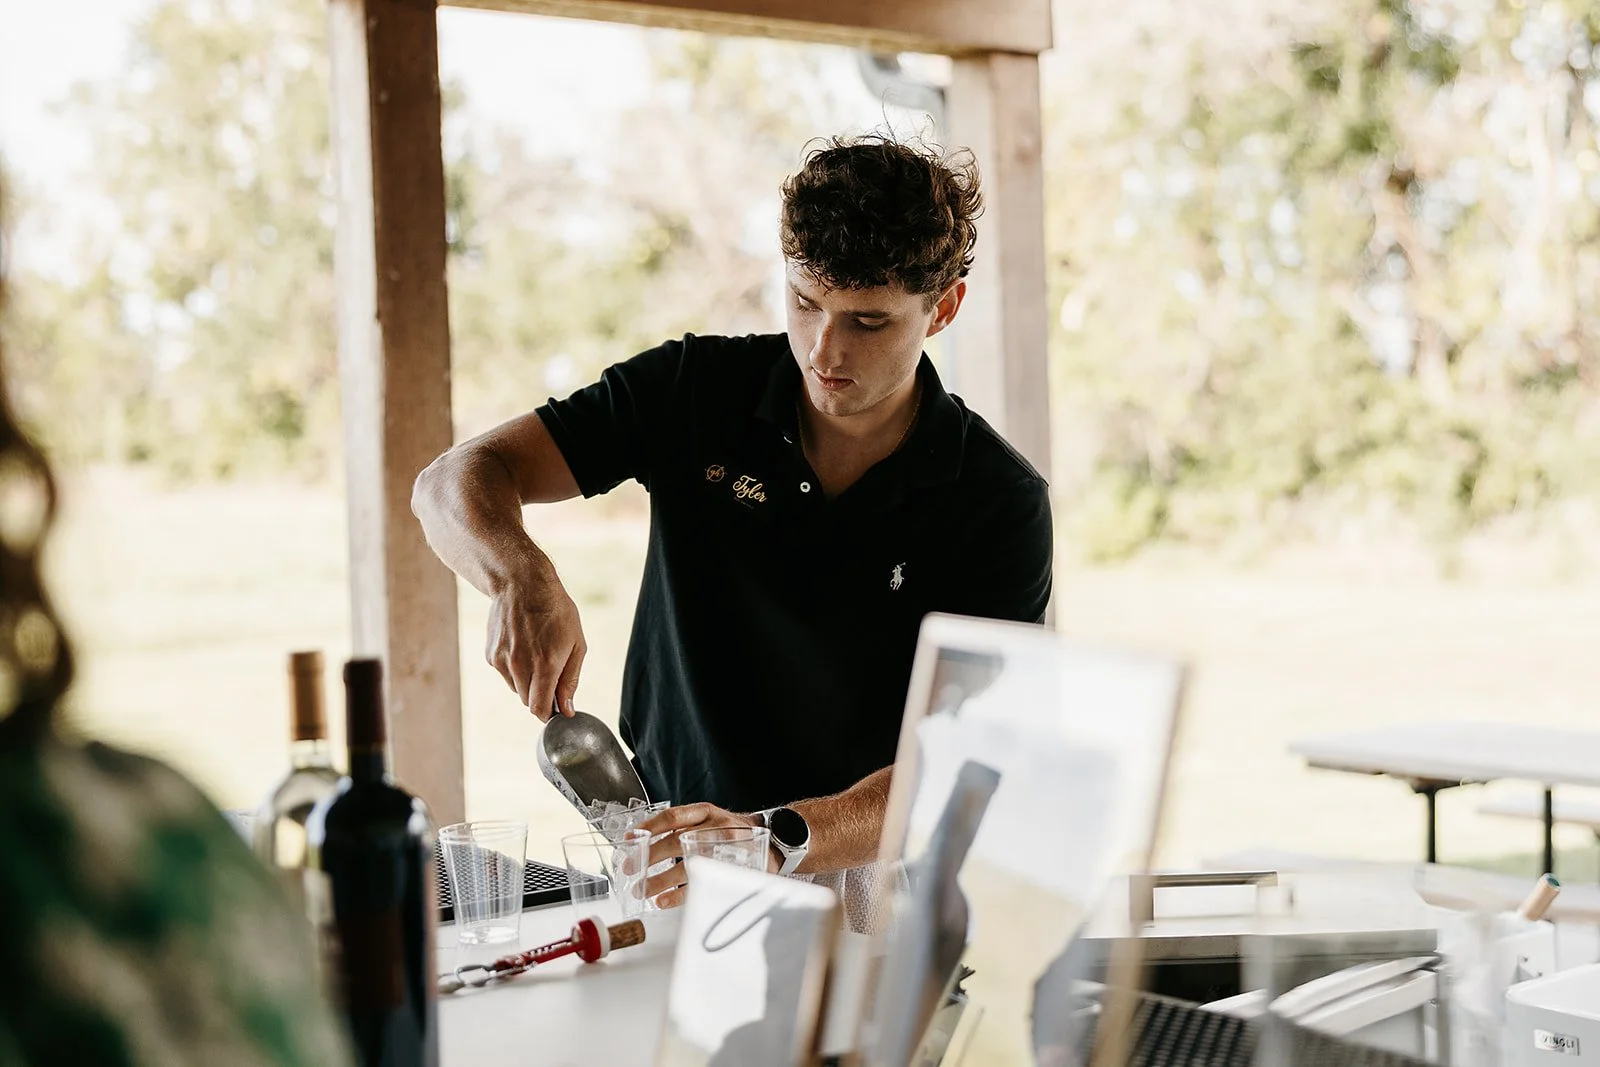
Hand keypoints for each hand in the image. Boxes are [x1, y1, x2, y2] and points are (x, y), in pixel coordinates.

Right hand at [484, 560, 585, 721]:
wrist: (522, 584)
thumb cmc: (556, 612)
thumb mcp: (577, 644)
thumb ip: (570, 680)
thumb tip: (566, 709)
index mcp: (545, 665)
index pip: (539, 709)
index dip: (548, 714)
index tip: (555, 710)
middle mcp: (520, 666)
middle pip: (528, 701)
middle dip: (540, 695)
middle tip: (551, 671)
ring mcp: (502, 661)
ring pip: (516, 688)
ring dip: (527, 681)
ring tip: (536, 653)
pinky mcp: (491, 655)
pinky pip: (505, 674)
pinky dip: (514, 669)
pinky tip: (522, 646)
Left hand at [636, 803, 773, 908]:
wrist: (776, 840)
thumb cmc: (735, 831)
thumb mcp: (714, 819)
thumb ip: (688, 827)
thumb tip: (647, 841)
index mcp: (707, 812)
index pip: (673, 817)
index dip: (649, 827)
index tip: (630, 837)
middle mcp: (715, 827)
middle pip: (675, 841)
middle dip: (649, 856)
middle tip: (630, 868)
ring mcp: (723, 850)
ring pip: (686, 865)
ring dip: (660, 880)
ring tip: (641, 889)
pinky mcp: (729, 870)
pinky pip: (700, 884)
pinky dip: (678, 894)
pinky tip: (663, 900)